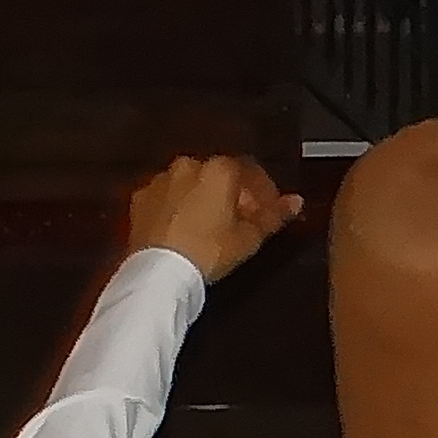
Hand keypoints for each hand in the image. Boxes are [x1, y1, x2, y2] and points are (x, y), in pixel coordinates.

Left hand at [125, 154, 304, 282]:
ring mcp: (161, 180)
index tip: (265, 213)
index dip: (262, 193)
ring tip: (208, 229)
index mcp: (219, 169)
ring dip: (202, 199)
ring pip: (190, 184)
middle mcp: (189, 165)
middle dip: (231, 195)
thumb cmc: (209, 252)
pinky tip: (181, 230)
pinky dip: (176, 208)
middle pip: (218, 176)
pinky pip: (166, 197)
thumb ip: (274, 215)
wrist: (159, 272)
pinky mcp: (140, 198)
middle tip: (239, 224)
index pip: (250, 172)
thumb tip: (297, 201)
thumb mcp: (248, 238)